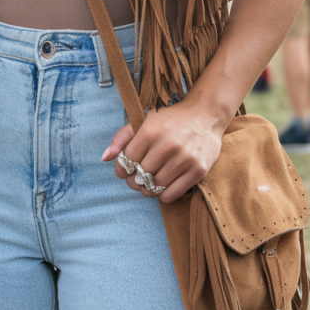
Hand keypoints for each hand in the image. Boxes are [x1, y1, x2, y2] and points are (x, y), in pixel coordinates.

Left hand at [102, 99, 224, 203]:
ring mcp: (184, 159)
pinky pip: (172, 195)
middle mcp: (167, 145)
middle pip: (140, 176)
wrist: (205, 115)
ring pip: (155, 187)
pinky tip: (163, 185)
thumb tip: (104, 158)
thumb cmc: (170, 119)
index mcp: (151, 131)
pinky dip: (163, 195)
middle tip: (136, 178)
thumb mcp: (144, 121)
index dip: (122, 169)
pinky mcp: (198, 171)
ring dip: (148, 189)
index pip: (127, 161)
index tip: (125, 170)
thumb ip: (122, 138)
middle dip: (134, 181)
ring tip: (149, 182)